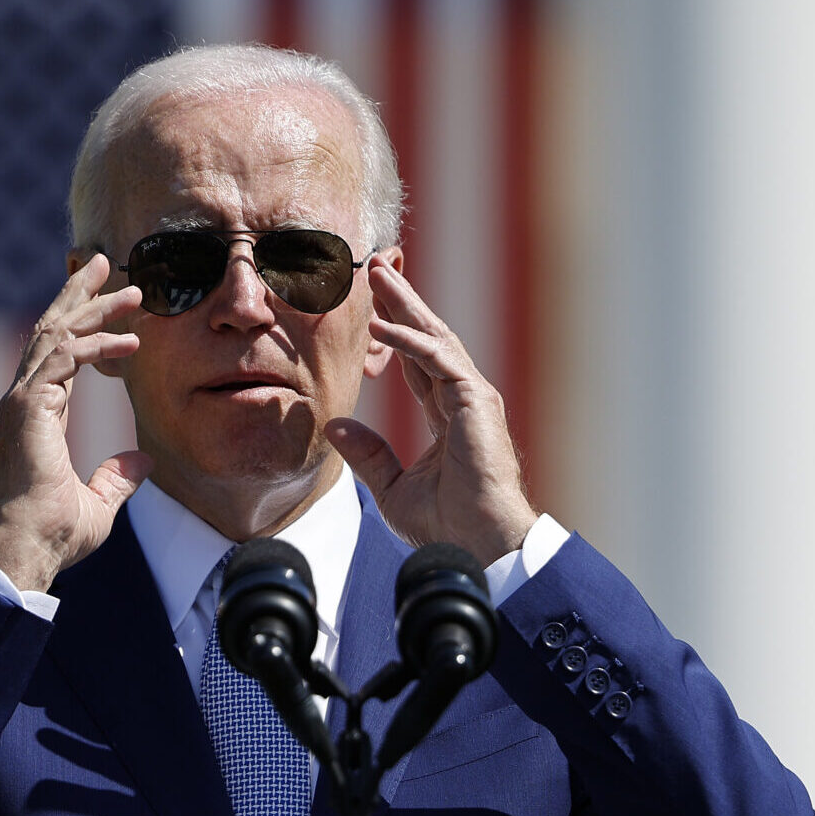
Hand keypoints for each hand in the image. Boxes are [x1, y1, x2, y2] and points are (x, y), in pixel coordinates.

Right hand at [0, 253, 152, 592]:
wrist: (26, 548)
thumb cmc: (53, 533)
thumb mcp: (99, 502)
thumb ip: (118, 478)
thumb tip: (143, 462)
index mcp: (36, 413)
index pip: (59, 354)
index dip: (87, 326)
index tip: (120, 311)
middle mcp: (23, 398)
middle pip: (51, 328)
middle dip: (81, 293)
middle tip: (107, 263)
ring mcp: (21, 400)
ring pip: (56, 333)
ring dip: (93, 306)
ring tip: (130, 286)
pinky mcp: (28, 407)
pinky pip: (65, 358)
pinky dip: (96, 344)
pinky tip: (129, 340)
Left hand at [327, 263, 538, 566]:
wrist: (479, 545)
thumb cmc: (447, 526)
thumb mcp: (393, 488)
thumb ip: (368, 455)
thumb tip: (336, 426)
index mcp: (448, 416)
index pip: (418, 363)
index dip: (394, 334)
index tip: (370, 308)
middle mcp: (463, 399)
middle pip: (428, 339)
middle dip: (401, 303)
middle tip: (375, 270)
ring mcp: (473, 397)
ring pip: (436, 338)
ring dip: (405, 306)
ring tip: (378, 277)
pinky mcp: (476, 401)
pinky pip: (438, 361)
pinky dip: (408, 341)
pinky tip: (381, 326)